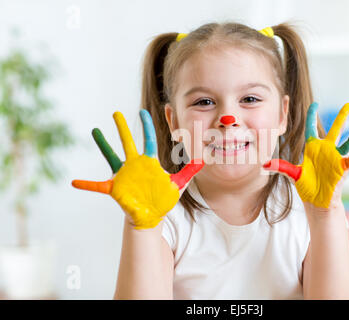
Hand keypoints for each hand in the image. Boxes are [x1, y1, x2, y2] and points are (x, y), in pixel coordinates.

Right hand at [71, 109, 203, 228]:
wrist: (152, 215)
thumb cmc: (163, 198)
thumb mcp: (179, 184)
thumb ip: (191, 171)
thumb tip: (205, 160)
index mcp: (149, 162)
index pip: (148, 140)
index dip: (147, 126)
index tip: (144, 111)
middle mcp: (134, 165)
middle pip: (128, 142)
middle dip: (122, 127)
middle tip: (116, 112)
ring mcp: (123, 175)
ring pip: (111, 156)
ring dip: (103, 144)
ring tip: (95, 131)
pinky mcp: (115, 188)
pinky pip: (98, 186)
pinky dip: (87, 184)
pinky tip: (74, 182)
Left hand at [263, 102, 348, 208]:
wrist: (316, 202)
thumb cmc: (306, 187)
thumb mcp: (293, 174)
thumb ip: (281, 167)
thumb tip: (264, 165)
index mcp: (312, 148)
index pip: (312, 128)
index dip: (312, 116)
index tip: (315, 104)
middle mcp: (326, 150)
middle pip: (335, 130)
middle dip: (341, 117)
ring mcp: (336, 158)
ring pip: (348, 140)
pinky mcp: (342, 168)